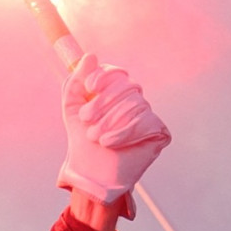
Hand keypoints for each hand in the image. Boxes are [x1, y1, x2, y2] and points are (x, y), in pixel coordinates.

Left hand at [57, 54, 170, 215]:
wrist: (91, 174)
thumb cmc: (82, 142)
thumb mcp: (72, 109)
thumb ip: (76, 82)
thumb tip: (91, 56)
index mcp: (115, 93)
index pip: (118, 74)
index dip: (105, 76)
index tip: (89, 87)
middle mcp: (134, 101)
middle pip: (127, 86)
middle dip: (103, 103)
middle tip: (86, 120)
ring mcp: (148, 116)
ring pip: (135, 104)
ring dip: (110, 121)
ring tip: (96, 137)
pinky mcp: (159, 133)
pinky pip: (146, 121)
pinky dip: (125, 132)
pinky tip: (110, 143)